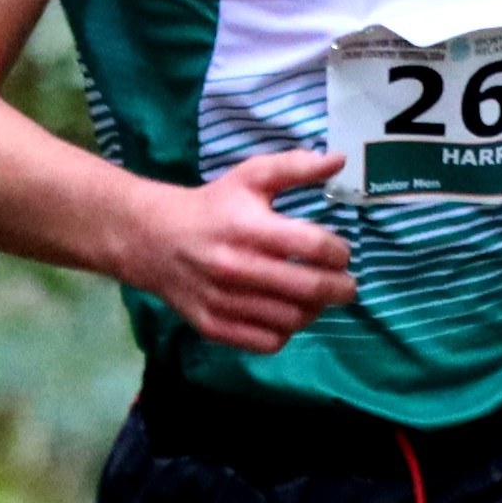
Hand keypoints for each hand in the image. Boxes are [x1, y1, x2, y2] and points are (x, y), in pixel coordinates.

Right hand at [142, 146, 359, 350]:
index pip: (314, 246)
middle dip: (341, 289)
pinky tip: (285, 313)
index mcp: (249, 227)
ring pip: (292, 319)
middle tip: (347, 286)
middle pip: (310, 288)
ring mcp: (224, 301)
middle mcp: (236, 267)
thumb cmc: (213, 206)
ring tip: (315, 298)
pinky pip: (268, 342)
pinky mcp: (214, 326)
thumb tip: (339, 160)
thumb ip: (295, 167)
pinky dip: (286, 332)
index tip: (341, 253)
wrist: (154, 238)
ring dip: (315, 310)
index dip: (339, 252)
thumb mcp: (251, 176)